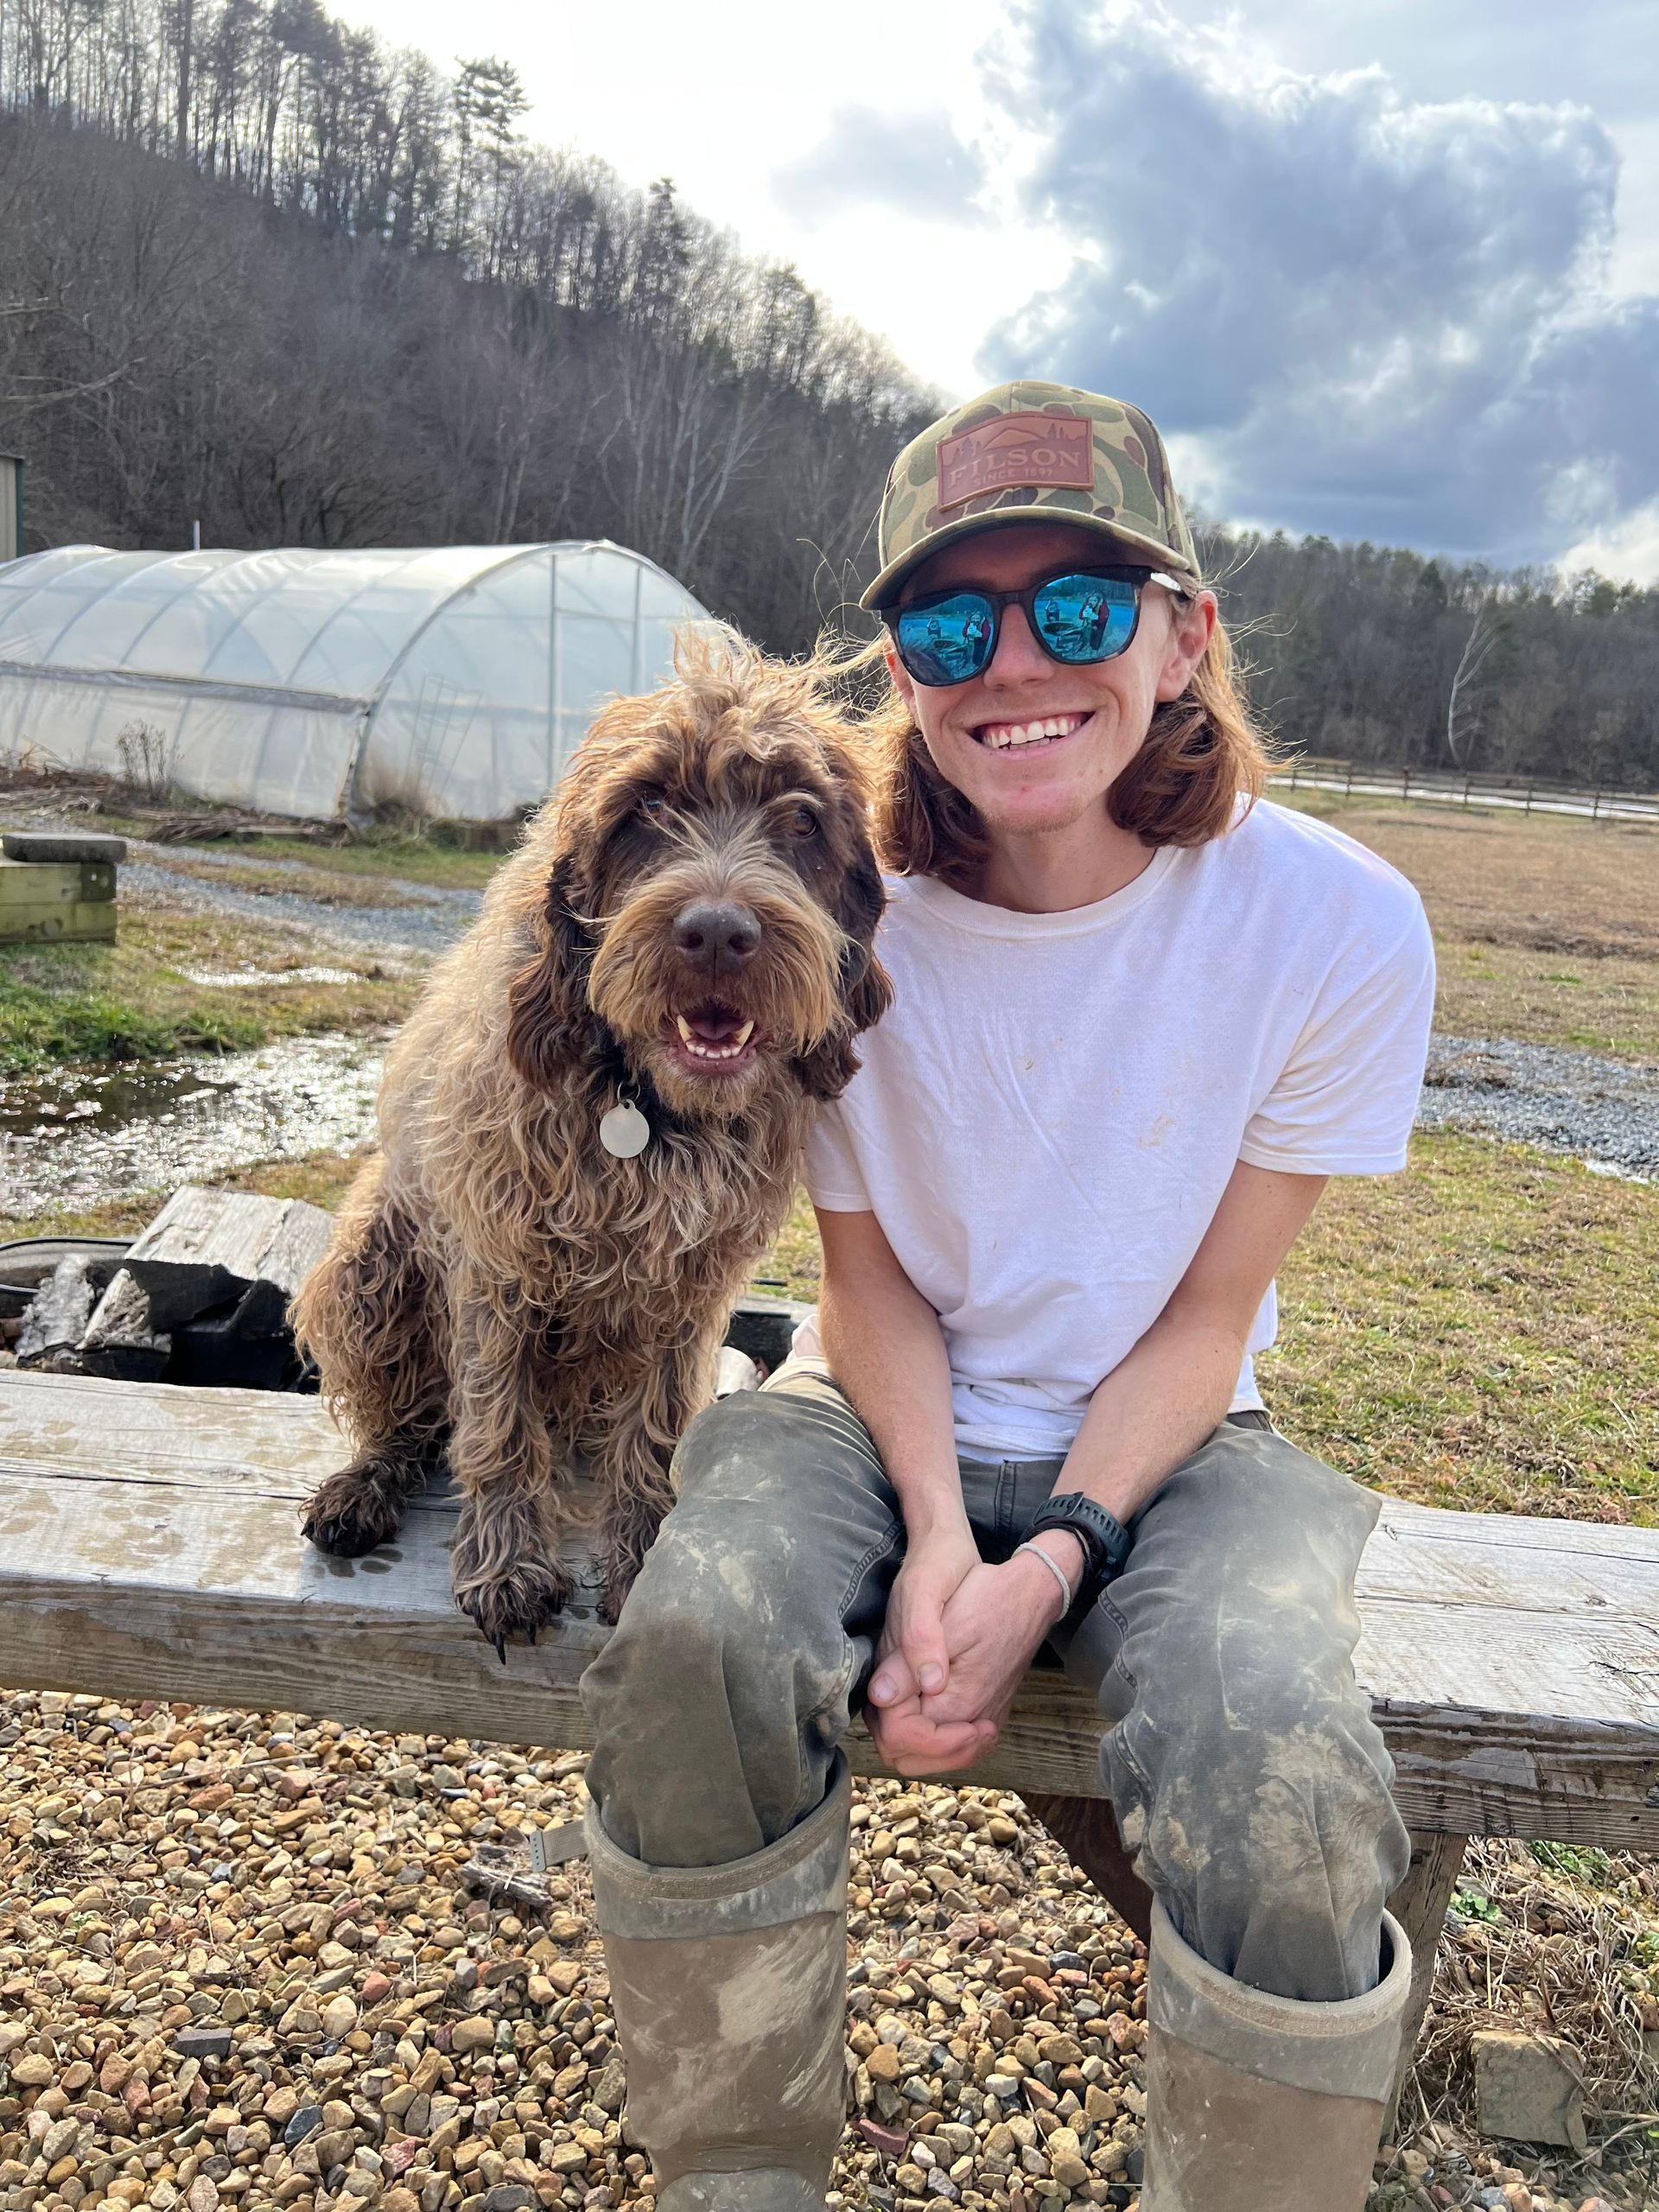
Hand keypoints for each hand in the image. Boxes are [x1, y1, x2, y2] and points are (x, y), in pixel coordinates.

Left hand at [866, 1527, 988, 1776]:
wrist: (1030, 1595)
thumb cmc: (987, 1599)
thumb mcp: (941, 1621)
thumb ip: (909, 1662)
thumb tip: (879, 1697)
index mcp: (958, 1704)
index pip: (899, 1737)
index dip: (883, 1710)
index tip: (890, 1677)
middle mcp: (973, 1724)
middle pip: (909, 1757)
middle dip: (888, 1727)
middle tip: (890, 1687)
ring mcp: (983, 1723)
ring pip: (927, 1758)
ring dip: (904, 1733)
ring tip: (900, 1696)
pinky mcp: (987, 1717)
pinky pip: (950, 1749)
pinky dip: (927, 1736)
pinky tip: (918, 1706)